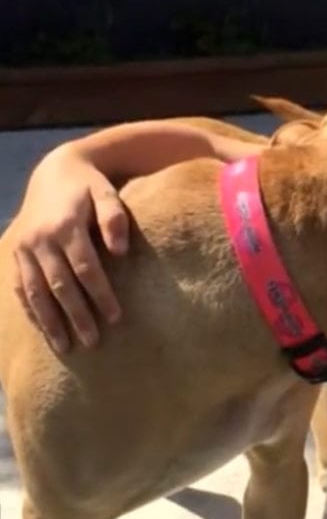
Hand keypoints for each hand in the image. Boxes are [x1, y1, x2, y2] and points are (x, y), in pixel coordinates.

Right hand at [12, 147, 128, 351]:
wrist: (55, 170)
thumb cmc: (90, 187)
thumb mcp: (107, 193)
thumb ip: (114, 218)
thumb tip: (120, 251)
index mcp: (65, 226)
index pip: (85, 269)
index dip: (100, 295)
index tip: (116, 318)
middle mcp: (40, 239)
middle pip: (60, 286)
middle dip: (76, 316)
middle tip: (93, 342)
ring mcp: (23, 247)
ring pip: (35, 291)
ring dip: (50, 322)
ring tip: (66, 347)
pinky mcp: (14, 252)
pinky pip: (19, 286)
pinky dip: (30, 310)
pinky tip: (43, 330)